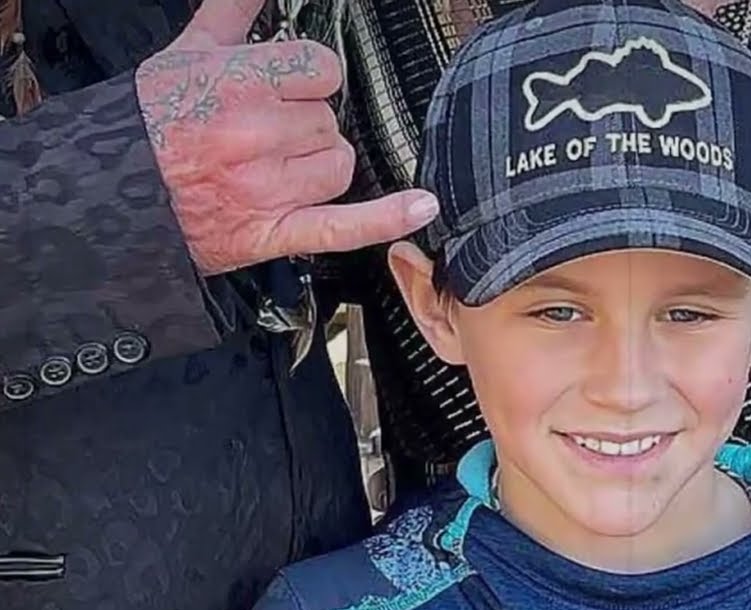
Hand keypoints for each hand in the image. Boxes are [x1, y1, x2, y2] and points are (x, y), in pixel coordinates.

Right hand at [135, 0, 438, 275]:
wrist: (112, 194)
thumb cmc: (150, 124)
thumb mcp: (187, 53)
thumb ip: (233, 13)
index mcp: (237, 84)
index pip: (322, 70)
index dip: (307, 78)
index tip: (286, 87)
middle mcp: (255, 135)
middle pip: (330, 119)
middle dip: (305, 124)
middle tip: (263, 134)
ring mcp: (268, 187)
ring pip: (339, 165)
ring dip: (318, 166)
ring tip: (273, 168)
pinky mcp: (276, 231)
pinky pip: (345, 225)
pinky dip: (386, 218)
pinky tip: (421, 206)